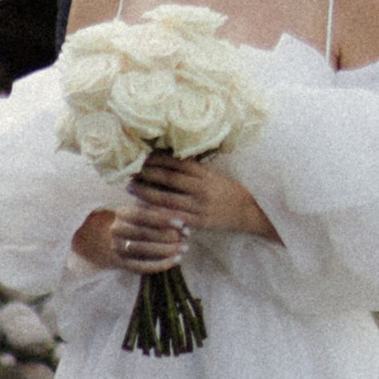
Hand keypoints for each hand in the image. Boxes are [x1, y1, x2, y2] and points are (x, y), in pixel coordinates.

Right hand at [74, 200, 190, 272]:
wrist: (104, 238)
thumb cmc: (133, 220)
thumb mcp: (140, 209)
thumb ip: (157, 209)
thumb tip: (182, 216)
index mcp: (121, 213)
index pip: (142, 215)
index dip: (162, 219)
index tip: (181, 222)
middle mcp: (116, 230)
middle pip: (144, 234)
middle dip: (168, 236)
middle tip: (186, 236)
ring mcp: (117, 248)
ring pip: (144, 251)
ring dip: (167, 251)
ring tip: (185, 248)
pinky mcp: (122, 263)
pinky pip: (142, 267)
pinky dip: (161, 265)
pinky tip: (176, 260)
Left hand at [133, 152, 278, 242]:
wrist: (249, 212)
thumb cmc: (228, 191)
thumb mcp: (213, 176)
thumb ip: (193, 171)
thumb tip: (167, 161)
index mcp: (205, 174)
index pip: (177, 163)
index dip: (158, 159)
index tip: (142, 156)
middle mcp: (201, 189)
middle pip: (169, 179)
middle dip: (148, 174)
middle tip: (130, 171)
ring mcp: (199, 207)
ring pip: (168, 199)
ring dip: (147, 193)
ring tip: (131, 188)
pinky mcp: (198, 222)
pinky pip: (174, 217)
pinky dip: (158, 212)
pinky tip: (145, 209)